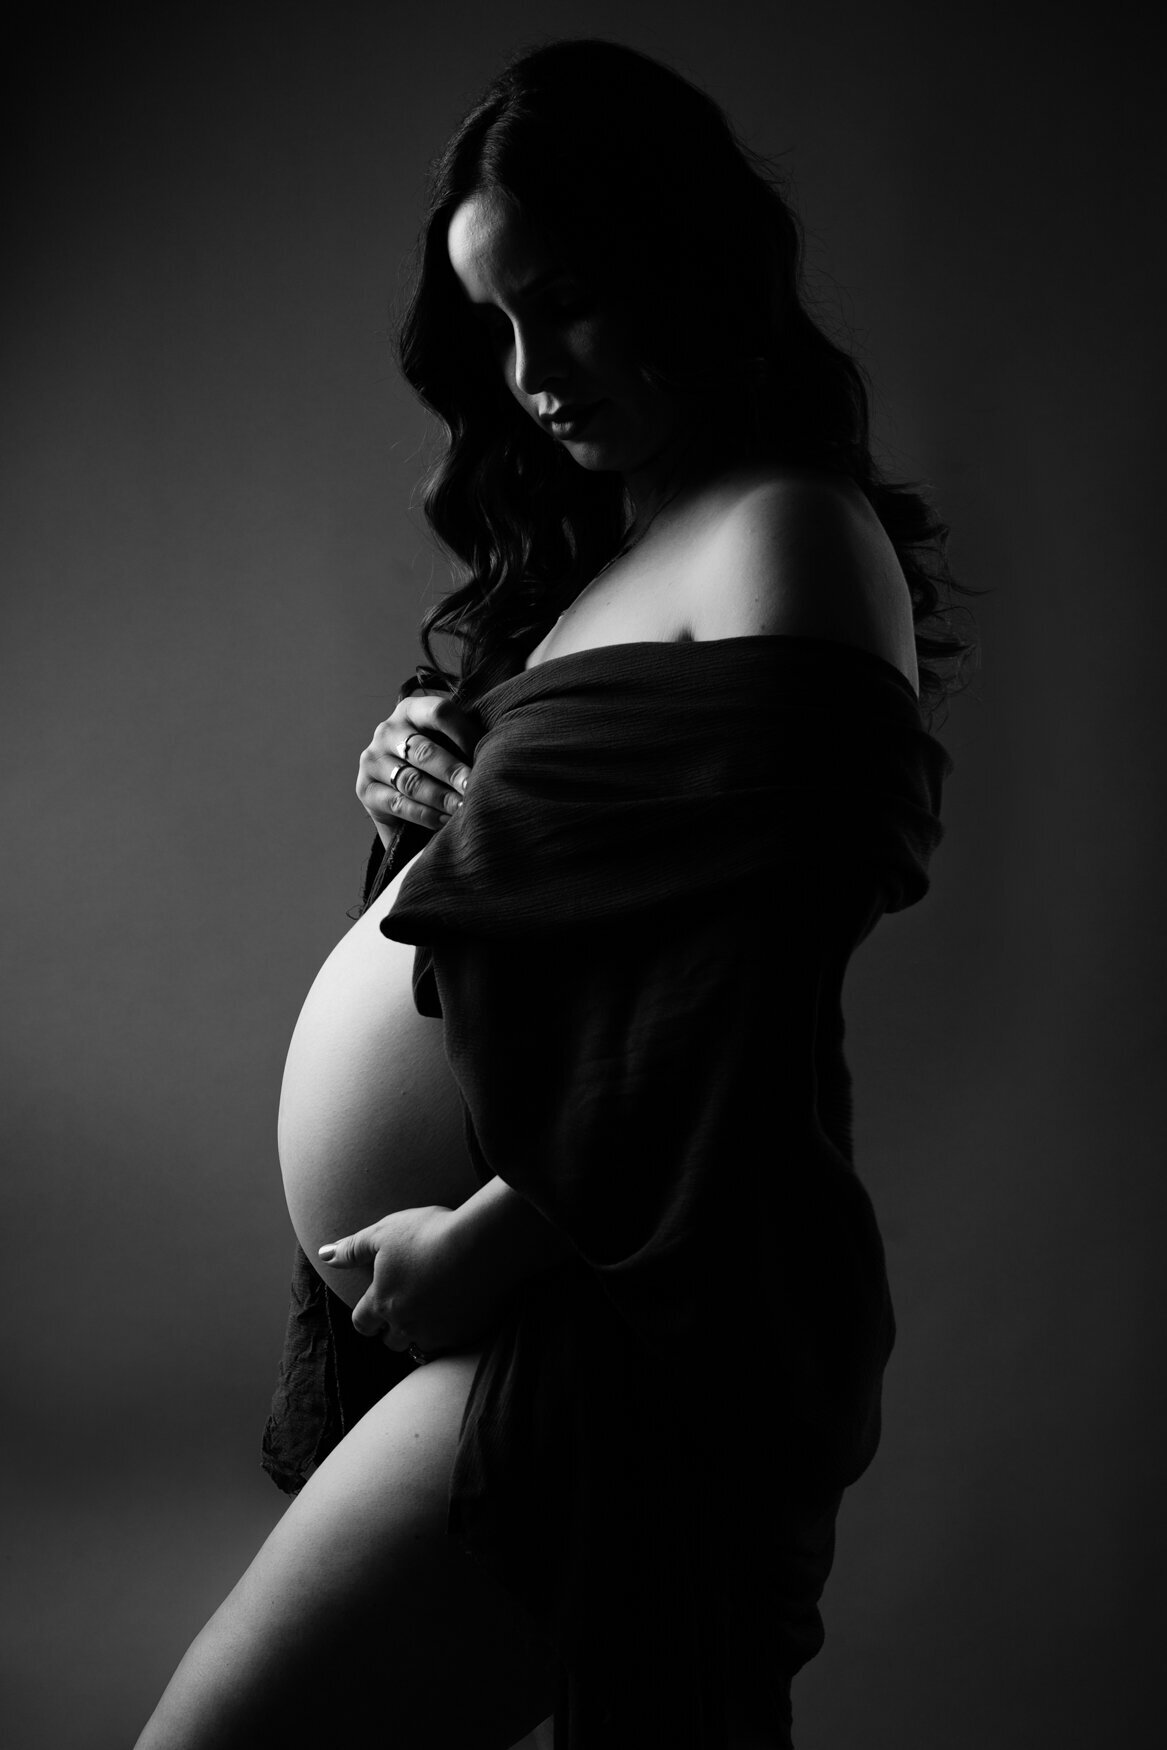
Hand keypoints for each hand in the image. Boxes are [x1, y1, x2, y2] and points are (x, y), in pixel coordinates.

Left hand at [318, 1205, 506, 1355]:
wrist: (481, 1244)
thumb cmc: (429, 1233)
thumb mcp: (384, 1232)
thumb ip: (353, 1247)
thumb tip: (325, 1254)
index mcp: (383, 1302)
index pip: (362, 1323)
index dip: (365, 1317)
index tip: (373, 1310)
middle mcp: (407, 1324)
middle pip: (391, 1341)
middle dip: (393, 1329)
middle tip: (405, 1309)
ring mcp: (438, 1333)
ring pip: (421, 1346)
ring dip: (421, 1334)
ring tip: (432, 1312)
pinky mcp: (466, 1334)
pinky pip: (452, 1342)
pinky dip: (452, 1330)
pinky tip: (459, 1310)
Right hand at [356, 692, 478, 843]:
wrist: (407, 801)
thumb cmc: (440, 767)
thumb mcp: (451, 747)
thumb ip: (466, 744)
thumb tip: (499, 751)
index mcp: (411, 710)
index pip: (439, 712)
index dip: (465, 733)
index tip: (488, 754)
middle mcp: (387, 731)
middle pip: (424, 750)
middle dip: (454, 772)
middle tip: (475, 788)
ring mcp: (372, 760)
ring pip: (412, 780)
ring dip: (442, 797)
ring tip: (465, 809)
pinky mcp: (365, 790)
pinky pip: (399, 803)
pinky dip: (425, 814)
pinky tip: (446, 822)